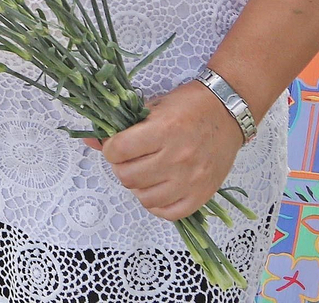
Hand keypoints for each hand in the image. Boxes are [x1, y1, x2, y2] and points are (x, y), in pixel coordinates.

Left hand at [85, 81, 244, 221]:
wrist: (228, 112)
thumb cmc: (189, 105)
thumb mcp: (153, 106)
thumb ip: (122, 125)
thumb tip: (90, 141)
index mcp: (163, 130)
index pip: (118, 151)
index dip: (110, 149)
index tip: (116, 146)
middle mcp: (177, 157)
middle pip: (128, 177)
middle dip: (121, 167)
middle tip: (128, 160)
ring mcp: (191, 179)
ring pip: (145, 198)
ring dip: (138, 186)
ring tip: (143, 173)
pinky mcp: (203, 194)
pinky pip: (170, 213)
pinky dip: (157, 204)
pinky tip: (157, 189)